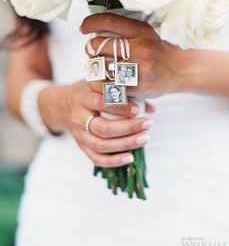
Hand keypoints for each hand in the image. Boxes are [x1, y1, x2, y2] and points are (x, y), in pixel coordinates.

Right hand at [38, 80, 153, 166]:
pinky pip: (95, 158)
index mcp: (82, 97)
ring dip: (125, 144)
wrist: (61, 105)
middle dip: (127, 128)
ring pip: (100, 145)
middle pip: (102, 128)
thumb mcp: (99, 84)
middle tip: (147, 124)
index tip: (138, 109)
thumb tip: (150, 107)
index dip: (120, 107)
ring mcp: (78, 134)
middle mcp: (78, 117)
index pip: (100, 103)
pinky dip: (113, 161)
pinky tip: (130, 157)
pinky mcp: (80, 146)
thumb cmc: (87, 92)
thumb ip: (122, 92)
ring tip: (144, 138)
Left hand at [80, 13, 199, 97]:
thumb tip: (94, 27)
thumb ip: (124, 29)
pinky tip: (104, 79)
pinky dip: (99, 82)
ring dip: (94, 65)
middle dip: (91, 48)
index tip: (83, 28)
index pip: (108, 21)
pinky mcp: (136, 87)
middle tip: (95, 51)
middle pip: (99, 45)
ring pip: (100, 66)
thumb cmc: (157, 50)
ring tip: (99, 65)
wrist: (180, 71)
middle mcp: (140, 48)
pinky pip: (106, 85)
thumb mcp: (145, 33)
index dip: (90, 23)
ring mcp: (138, 69)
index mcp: (142, 31)